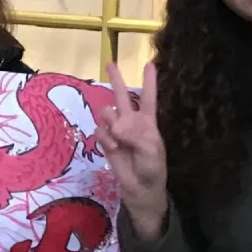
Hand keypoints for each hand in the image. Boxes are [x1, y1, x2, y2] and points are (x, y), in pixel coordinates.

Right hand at [92, 62, 168, 240]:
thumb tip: (116, 125)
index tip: (150, 64)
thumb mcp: (151, 150)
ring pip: (106, 113)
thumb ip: (136, 135)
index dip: (149, 82)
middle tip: (110, 63)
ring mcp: (117, 132)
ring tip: (117, 135)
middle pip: (122, 96)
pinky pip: (100, 131)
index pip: (148, 98)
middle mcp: (131, 122)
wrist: (140, 189)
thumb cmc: (152, 168)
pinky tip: (112, 147)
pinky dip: (105, 138)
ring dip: (109, 120)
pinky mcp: (106, 142)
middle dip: (116, 80)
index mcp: (147, 122)